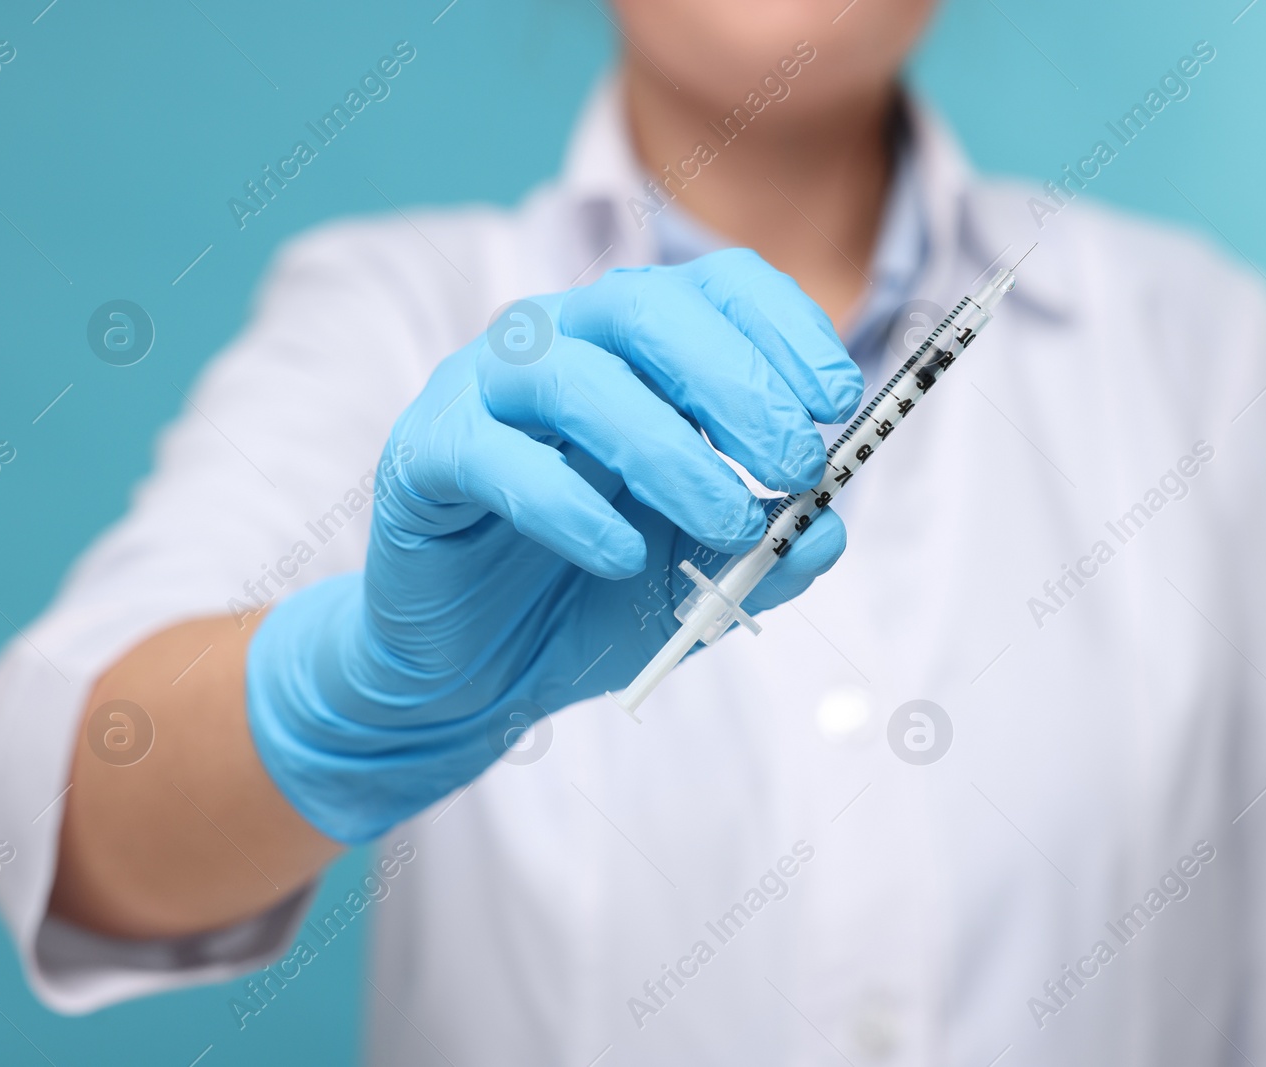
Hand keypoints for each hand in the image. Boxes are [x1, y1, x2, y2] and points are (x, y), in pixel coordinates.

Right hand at [246, 249, 864, 842]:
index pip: (710, 289)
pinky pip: (495, 457)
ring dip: (668, 450)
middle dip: (737, 382)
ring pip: (572, 376)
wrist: (471, 669)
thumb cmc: (587, 598)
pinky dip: (569, 506)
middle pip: (643, 310)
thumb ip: (768, 556)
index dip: (782, 328)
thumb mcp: (700, 584)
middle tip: (797, 462)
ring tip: (729, 524)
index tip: (839, 400)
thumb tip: (828, 528)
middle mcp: (556, 346)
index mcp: (631, 351)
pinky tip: (621, 557)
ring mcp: (482, 392)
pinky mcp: (425, 455)